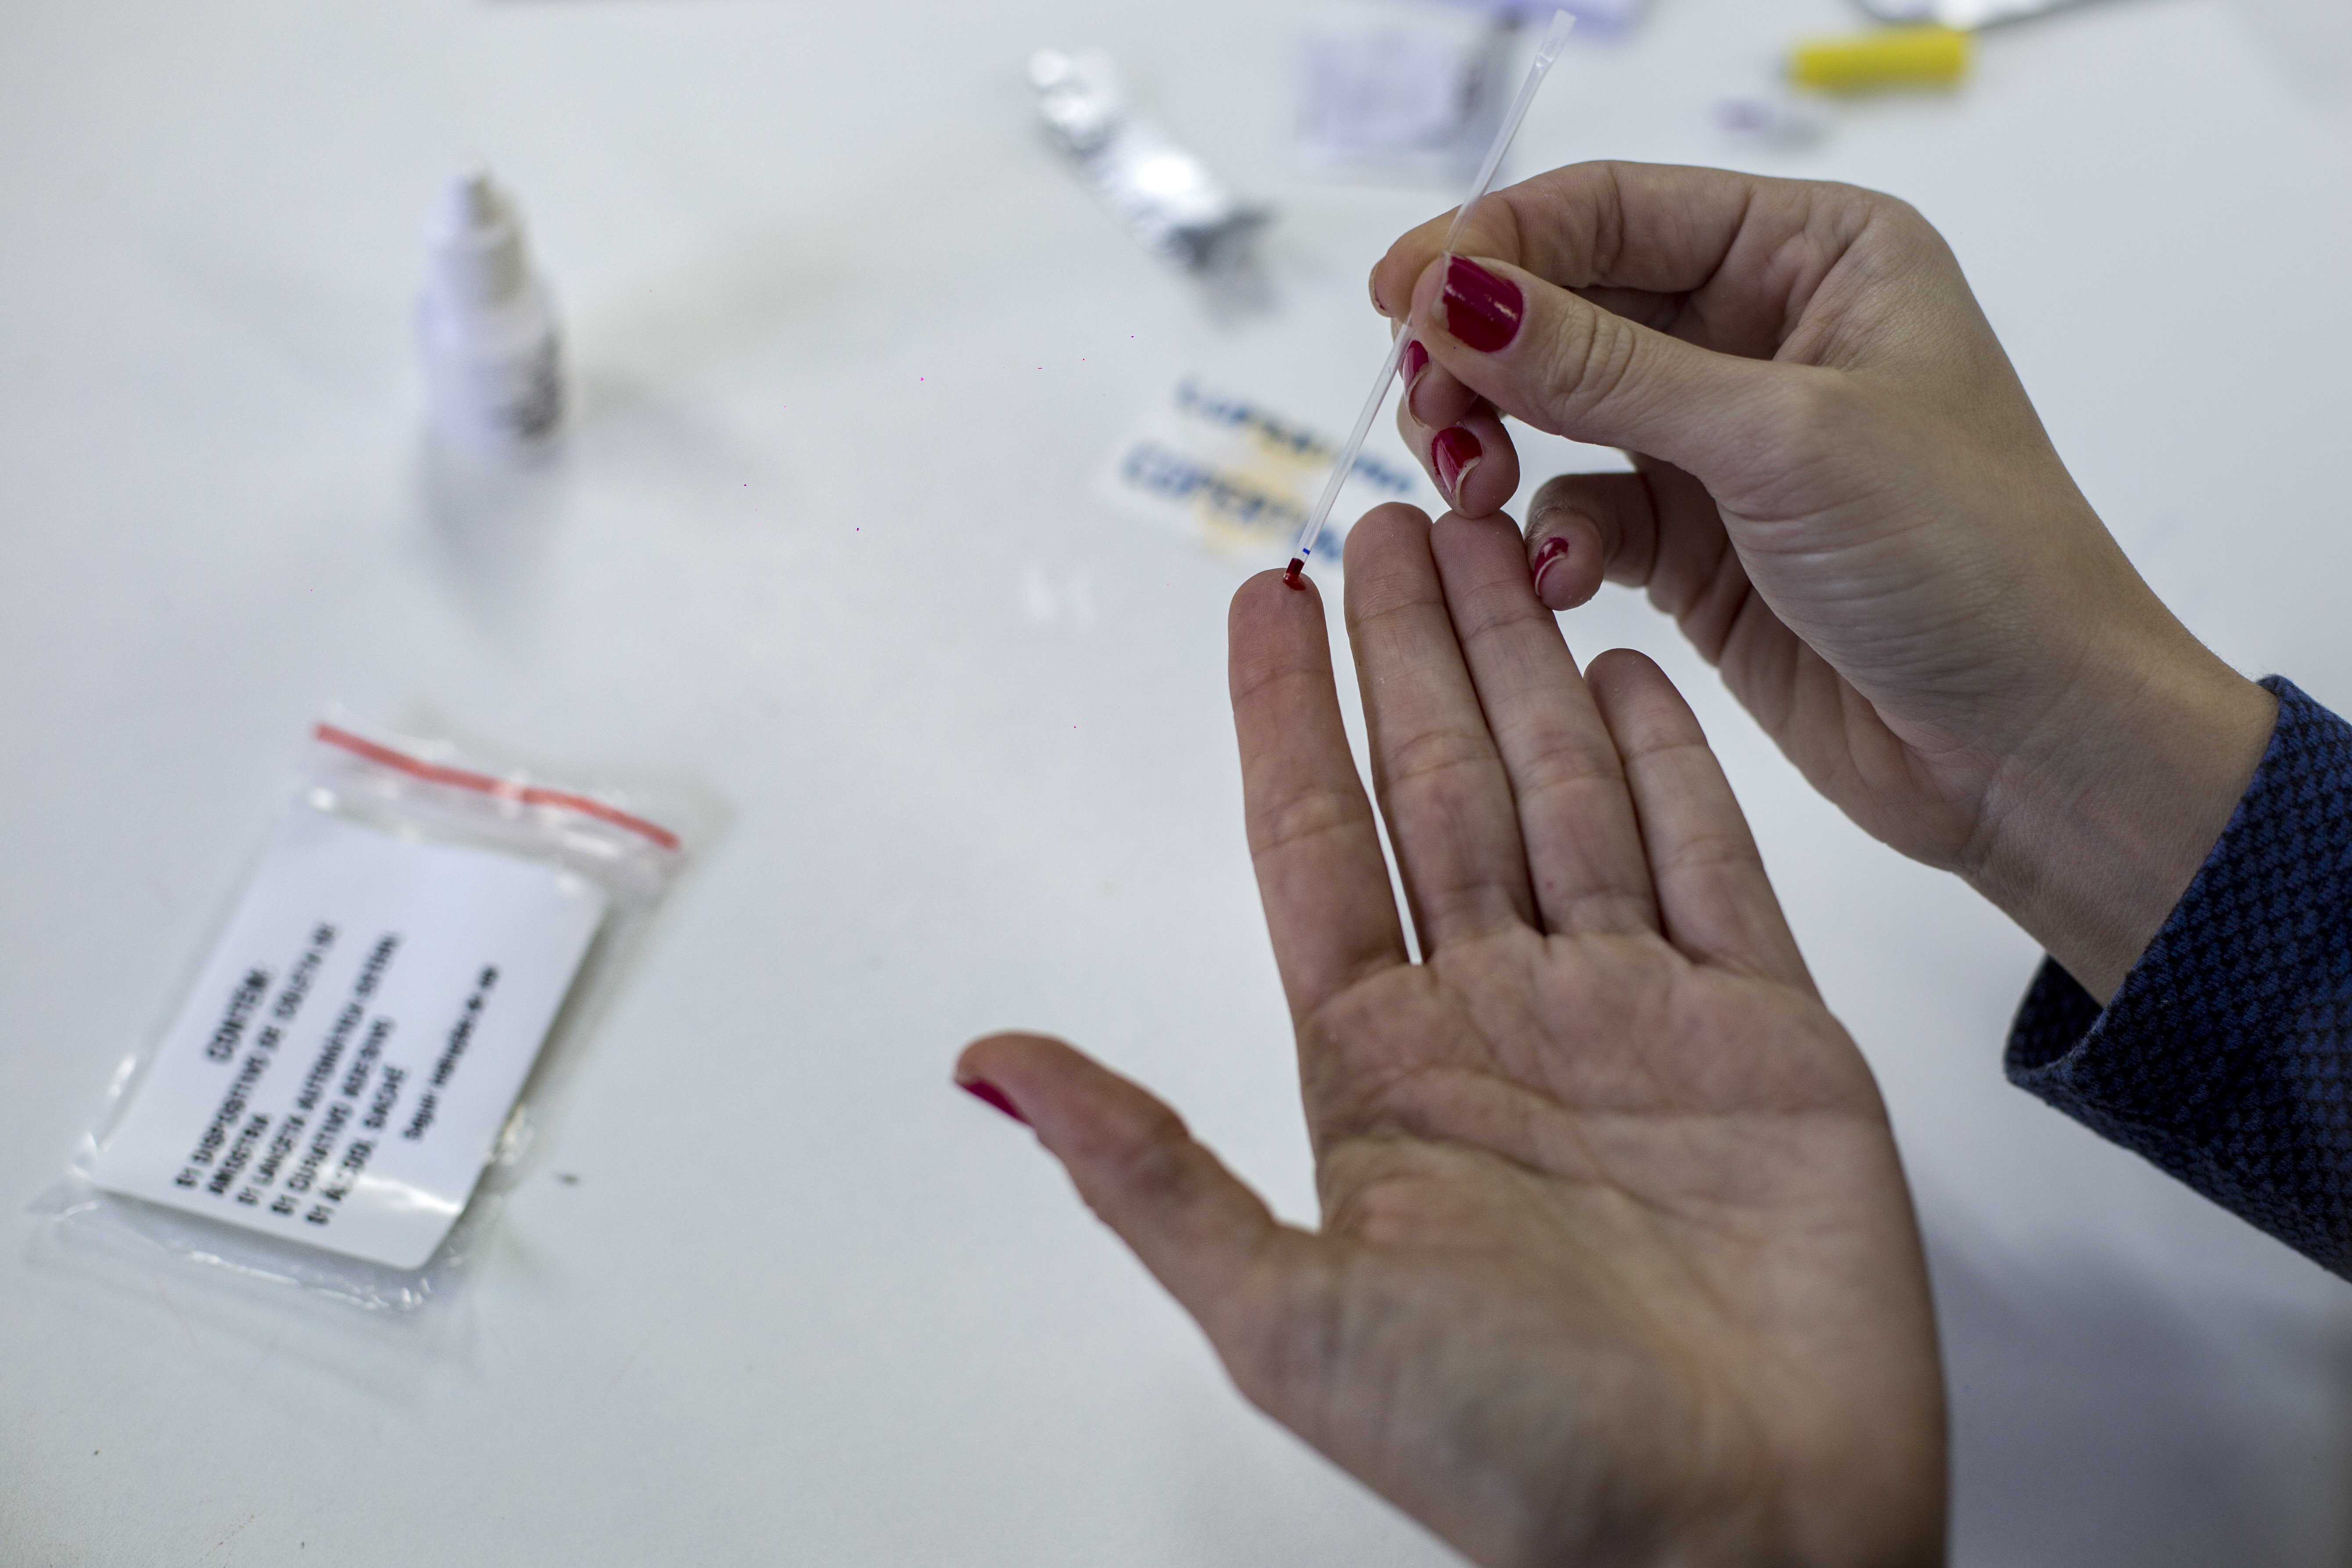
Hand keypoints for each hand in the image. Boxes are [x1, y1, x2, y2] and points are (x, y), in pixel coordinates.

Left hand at [959, 507, 1945, 1567]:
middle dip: (1409, 650)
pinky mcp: (1763, 1035)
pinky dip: (1675, 759)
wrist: (1746, 1535)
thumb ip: (1144, 1168)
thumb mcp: (1290, 1316)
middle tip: (1389, 512)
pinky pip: (1709, 860)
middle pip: (1439, 785)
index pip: (1316, 843)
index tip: (1263, 600)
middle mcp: (1502, 1019)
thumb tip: (984, 1064)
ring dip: (1528, 666)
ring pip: (1564, 790)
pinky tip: (1633, 668)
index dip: (1286, 715)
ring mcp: (1634, 1015)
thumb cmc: (1519, 1458)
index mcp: (1383, 1069)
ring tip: (1497, 544)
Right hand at [1372, 162, 2274, 999]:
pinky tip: (1562, 581)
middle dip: (1484, 350)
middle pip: (1568, 303)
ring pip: (1555, 410)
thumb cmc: (1966, 561)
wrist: (2032, 744)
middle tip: (1428, 405)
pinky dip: (1550, 540)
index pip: (1617, 210)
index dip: (1496, 241)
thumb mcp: (1776, 438)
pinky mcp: (1694, 544)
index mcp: (1816, 255)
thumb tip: (1450, 289)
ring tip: (1470, 489)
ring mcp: (1723, 442)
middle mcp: (1765, 332)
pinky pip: (1578, 513)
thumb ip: (1600, 365)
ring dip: (1497, 444)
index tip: (1400, 294)